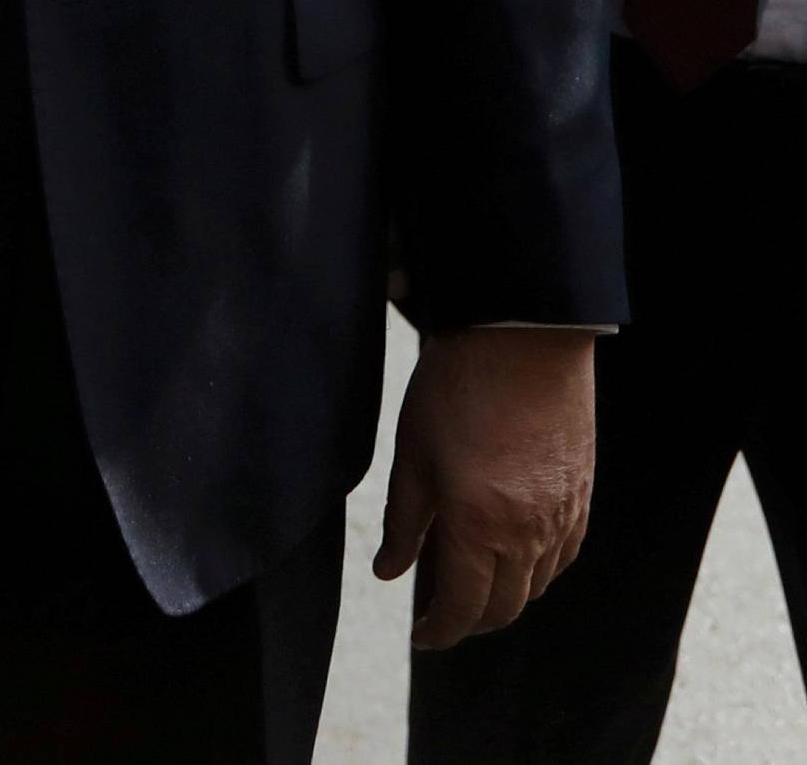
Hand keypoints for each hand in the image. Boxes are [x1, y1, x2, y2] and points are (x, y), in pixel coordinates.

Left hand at [374, 326, 594, 649]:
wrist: (522, 335)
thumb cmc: (457, 387)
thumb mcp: (413, 452)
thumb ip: (404, 521)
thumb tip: (390, 572)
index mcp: (478, 526)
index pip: (464, 607)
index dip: (441, 630)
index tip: (422, 636)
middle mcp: (528, 533)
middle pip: (505, 606)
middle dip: (472, 619)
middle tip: (443, 612)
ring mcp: (562, 515)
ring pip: (538, 585)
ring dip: (507, 597)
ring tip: (475, 583)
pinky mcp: (583, 493)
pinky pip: (565, 555)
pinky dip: (540, 570)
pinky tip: (518, 556)